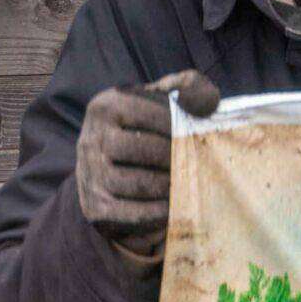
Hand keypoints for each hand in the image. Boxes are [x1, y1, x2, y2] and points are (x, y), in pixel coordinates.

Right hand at [76, 70, 218, 261]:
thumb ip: (188, 87)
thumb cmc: (143, 131)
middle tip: (193, 165)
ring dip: (168, 187)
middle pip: (142, 148)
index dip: (176, 124)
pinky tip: (173, 208)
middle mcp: (90, 138)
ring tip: (187, 186)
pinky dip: (158, 212)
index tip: (194, 135)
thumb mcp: (159, 101)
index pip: (147, 111)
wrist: (107, 171)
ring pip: (137, 183)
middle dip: (173, 158)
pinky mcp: (95, 208)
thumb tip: (210, 102)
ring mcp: (90, 175)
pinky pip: (132, 214)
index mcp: (105, 106)